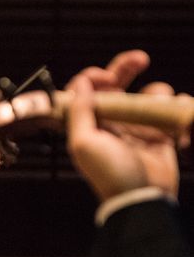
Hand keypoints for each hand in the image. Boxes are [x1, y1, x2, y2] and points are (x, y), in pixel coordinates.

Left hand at [66, 50, 180, 200]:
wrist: (143, 197)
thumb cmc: (110, 173)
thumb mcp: (84, 143)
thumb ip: (79, 112)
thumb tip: (82, 84)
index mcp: (89, 122)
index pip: (87, 89)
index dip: (94, 77)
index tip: (106, 76)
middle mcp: (111, 122)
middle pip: (118, 83)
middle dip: (127, 66)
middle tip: (141, 59)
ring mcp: (137, 127)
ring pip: (148, 94)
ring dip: (157, 92)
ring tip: (161, 106)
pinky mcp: (161, 134)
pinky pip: (171, 109)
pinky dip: (178, 103)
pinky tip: (178, 110)